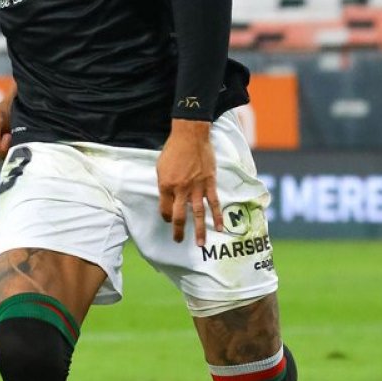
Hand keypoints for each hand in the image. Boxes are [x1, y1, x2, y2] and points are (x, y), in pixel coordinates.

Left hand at [157, 120, 219, 246]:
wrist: (190, 136)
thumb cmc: (173, 150)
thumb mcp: (161, 168)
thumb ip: (165, 185)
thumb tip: (168, 198)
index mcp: (166, 186)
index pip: (164, 209)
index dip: (166, 217)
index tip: (168, 220)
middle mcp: (181, 190)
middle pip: (179, 216)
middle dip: (178, 231)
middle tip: (178, 241)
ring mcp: (196, 187)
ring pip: (198, 214)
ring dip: (199, 231)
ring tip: (200, 245)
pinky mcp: (209, 183)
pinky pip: (214, 203)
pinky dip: (217, 216)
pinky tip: (220, 228)